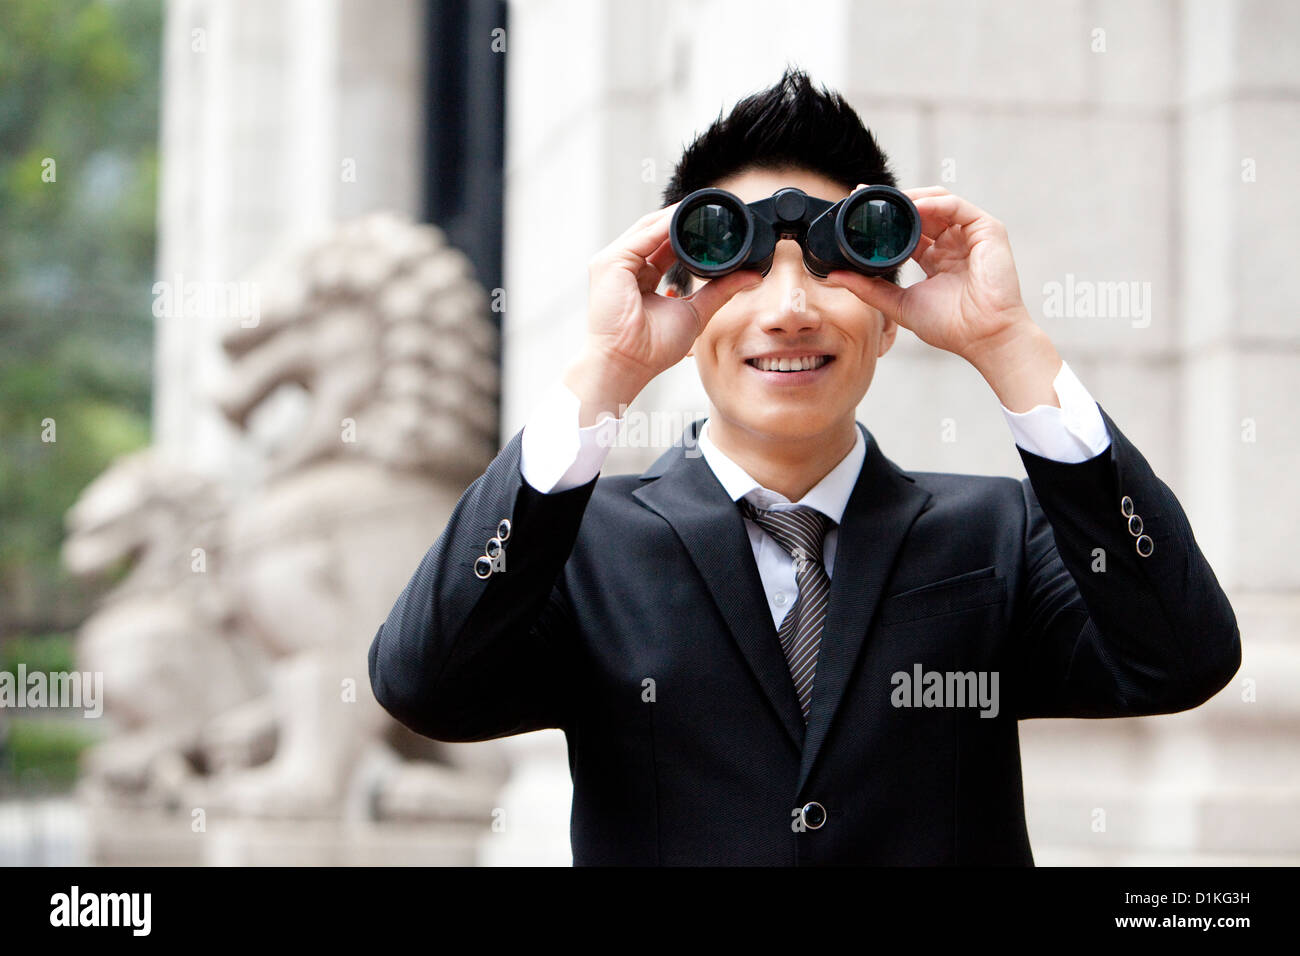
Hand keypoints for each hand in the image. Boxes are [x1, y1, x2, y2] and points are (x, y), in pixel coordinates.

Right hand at [567, 203, 761, 423]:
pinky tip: (682, 218)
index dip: (689, 232)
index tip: (714, 224)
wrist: (629, 363)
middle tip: (710, 208)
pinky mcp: (609, 263)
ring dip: (673, 216)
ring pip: (647, 229)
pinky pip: (640, 237)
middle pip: (655, 232)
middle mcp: (626, 267)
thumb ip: (721, 289)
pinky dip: (662, 226)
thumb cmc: (652, 348)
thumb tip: (752, 276)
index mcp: (641, 278)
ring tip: (699, 207)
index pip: (665, 244)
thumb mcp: (695, 310)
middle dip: (681, 218)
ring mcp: (614, 264)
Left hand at [827, 185, 1062, 411]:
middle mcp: (952, 243)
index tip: (858, 207)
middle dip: (893, 201)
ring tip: (887, 200)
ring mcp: (970, 235)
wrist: (982, 337)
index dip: (885, 218)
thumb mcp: (899, 304)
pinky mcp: (987, 230)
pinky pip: (957, 206)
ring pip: (938, 202)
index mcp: (935, 258)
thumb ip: (868, 288)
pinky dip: (934, 203)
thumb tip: (835, 276)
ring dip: (911, 197)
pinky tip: (915, 207)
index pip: (908, 228)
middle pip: (921, 210)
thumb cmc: (950, 326)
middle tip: (865, 195)